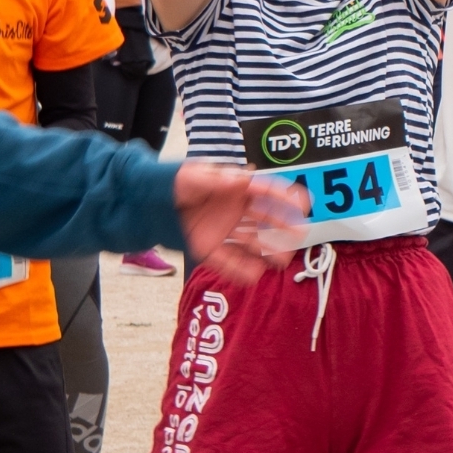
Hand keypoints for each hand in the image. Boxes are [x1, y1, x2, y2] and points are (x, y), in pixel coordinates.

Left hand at [173, 162, 308, 283]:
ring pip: (250, 242)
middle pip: (263, 219)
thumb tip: (238, 180)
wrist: (149, 202)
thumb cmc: (174, 182)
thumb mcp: (194, 176)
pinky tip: (254, 276)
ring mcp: (222, 231)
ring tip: (283, 260)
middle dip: (283, 227)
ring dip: (267, 251)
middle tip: (300, 234)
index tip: (304, 203)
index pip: (264, 192)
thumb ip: (215, 179)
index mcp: (233, 189)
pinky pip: (226, 260)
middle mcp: (233, 211)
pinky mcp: (207, 247)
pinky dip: (239, 269)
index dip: (285, 196)